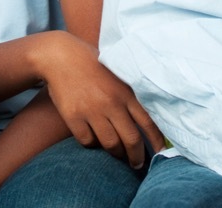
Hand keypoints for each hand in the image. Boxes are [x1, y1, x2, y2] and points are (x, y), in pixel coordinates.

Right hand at [35, 31, 164, 168]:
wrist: (61, 56)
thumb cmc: (91, 65)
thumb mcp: (116, 74)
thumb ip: (129, 93)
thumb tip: (147, 117)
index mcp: (125, 92)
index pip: (148, 121)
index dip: (156, 140)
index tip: (159, 153)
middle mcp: (112, 102)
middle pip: (131, 139)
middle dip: (136, 157)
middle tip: (136, 164)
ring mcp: (92, 110)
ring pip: (110, 144)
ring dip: (115, 153)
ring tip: (116, 154)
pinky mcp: (73, 116)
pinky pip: (87, 141)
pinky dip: (92, 144)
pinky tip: (93, 139)